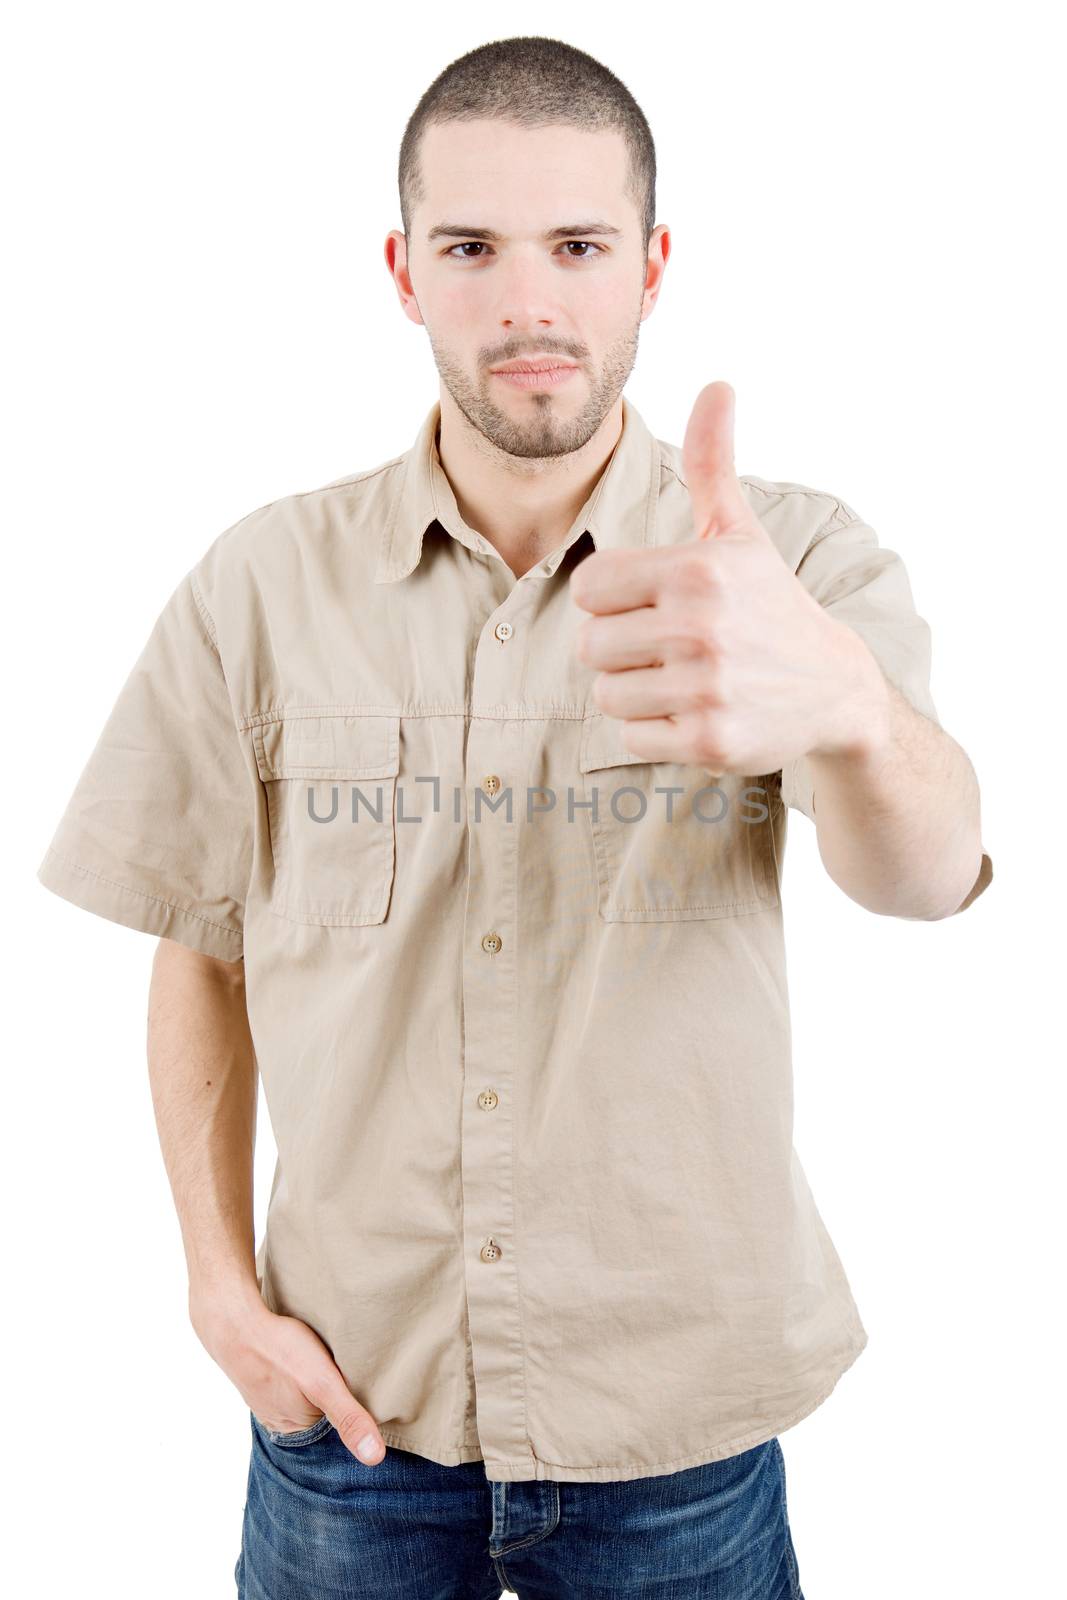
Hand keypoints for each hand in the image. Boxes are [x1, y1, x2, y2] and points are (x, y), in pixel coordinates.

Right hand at [189, 1286, 386, 1463]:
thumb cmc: (280, 1351)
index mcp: (298, 1429)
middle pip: (320, 1412)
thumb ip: (348, 1418)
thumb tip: (375, 1460)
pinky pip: (287, 1382)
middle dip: (334, 1397)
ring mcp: (267, 1400)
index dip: (354, 1407)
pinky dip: (297, 1373)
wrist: (234, 1324)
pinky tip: (300, 1358)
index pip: (338, 1427)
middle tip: (344, 1369)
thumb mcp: (323, 1384)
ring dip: (314, 1384)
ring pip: (303, 1397)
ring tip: (325, 1363)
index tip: (364, 1388)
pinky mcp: (261, 1379)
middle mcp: (281, 1421)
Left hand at [569, 381, 887, 777]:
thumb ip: (711, 465)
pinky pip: (631, 737)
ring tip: (682, 679)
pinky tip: (694, 711)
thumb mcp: (740, 534)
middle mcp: (702, 627)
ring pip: (607, 695)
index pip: (591, 587)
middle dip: (620, 650)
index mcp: (698, 570)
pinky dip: (654, 731)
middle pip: (591, 646)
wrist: (835, 689)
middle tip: (666, 648)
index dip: (612, 600)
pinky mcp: (709, 740)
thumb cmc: (770, 606)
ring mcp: (707, 687)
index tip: (650, 605)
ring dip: (635, 692)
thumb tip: (717, 386)